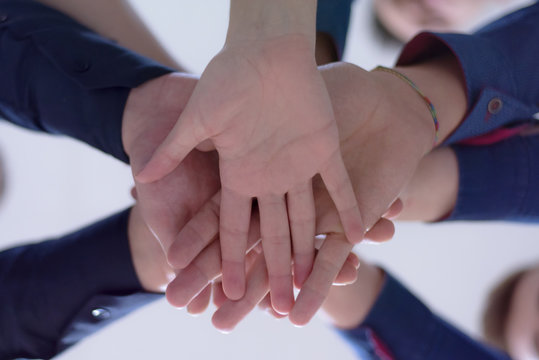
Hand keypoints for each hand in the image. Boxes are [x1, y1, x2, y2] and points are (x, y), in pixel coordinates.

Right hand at [136, 35, 363, 313]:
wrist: (263, 50)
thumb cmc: (226, 79)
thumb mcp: (196, 119)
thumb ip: (173, 149)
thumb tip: (137, 175)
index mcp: (239, 174)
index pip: (234, 227)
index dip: (233, 260)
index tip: (232, 292)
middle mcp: (269, 177)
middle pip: (272, 234)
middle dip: (275, 270)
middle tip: (282, 308)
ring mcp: (298, 165)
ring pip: (307, 218)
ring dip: (312, 250)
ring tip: (318, 283)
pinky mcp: (324, 148)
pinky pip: (339, 184)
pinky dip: (350, 208)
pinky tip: (360, 235)